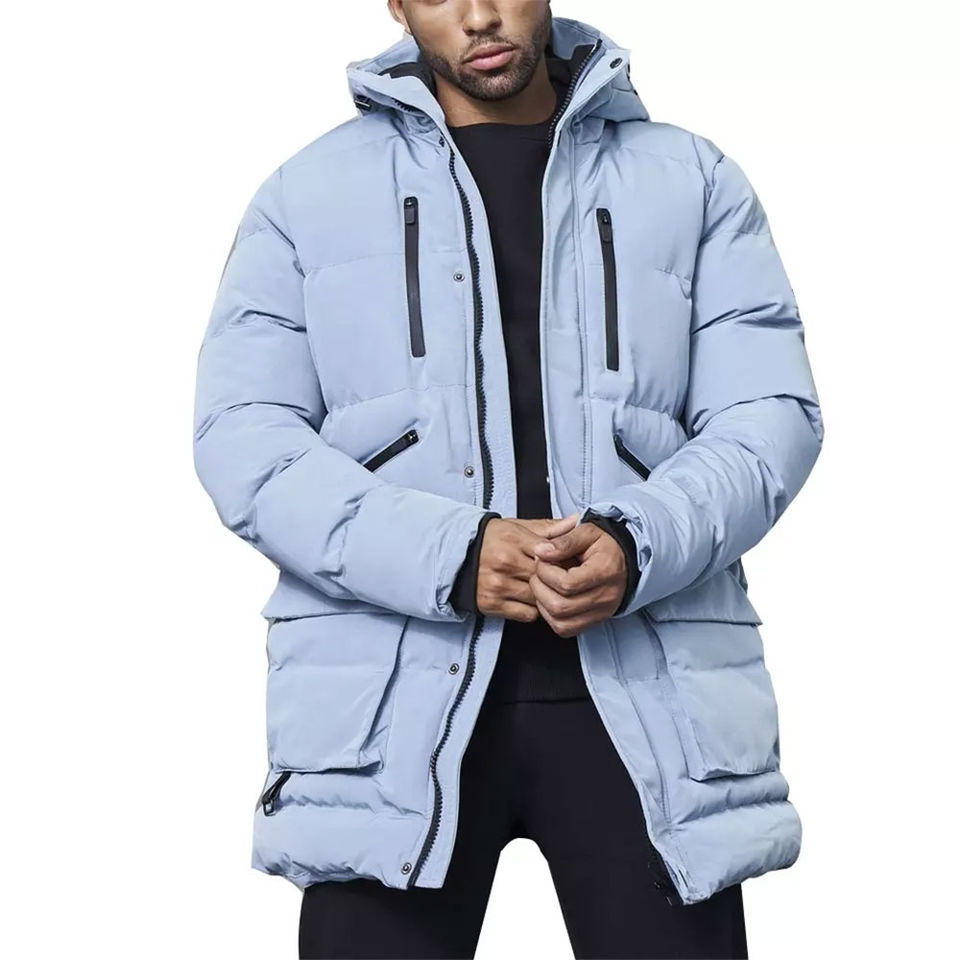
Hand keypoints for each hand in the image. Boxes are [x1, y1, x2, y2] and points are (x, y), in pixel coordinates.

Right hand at [475, 513, 578, 620]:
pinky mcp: (492, 604)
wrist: (457, 558)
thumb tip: (576, 521)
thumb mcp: (518, 527)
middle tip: (562, 578)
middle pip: (546, 576)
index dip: (562, 559)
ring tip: (545, 589)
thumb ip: (548, 528)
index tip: (566, 562)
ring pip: (539, 597)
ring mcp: (498, 585)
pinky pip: (527, 614)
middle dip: (557, 579)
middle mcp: (505, 562)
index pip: (550, 552)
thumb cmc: (491, 540)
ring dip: (545, 596)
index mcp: (513, 539)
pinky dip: (533, 609)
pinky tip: (530, 600)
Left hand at [529, 522, 627, 636]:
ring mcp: (601, 613)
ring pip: (561, 623)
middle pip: (560, 606)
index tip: (542, 559)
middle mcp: (605, 597)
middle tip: (539, 573)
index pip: (567, 583)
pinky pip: (565, 630)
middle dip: (540, 588)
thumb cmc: (605, 545)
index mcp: (605, 571)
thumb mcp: (587, 532)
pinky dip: (551, 617)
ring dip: (543, 605)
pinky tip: (550, 599)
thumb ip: (564, 541)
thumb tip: (541, 551)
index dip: (546, 572)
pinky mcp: (594, 621)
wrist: (624, 559)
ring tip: (543, 586)